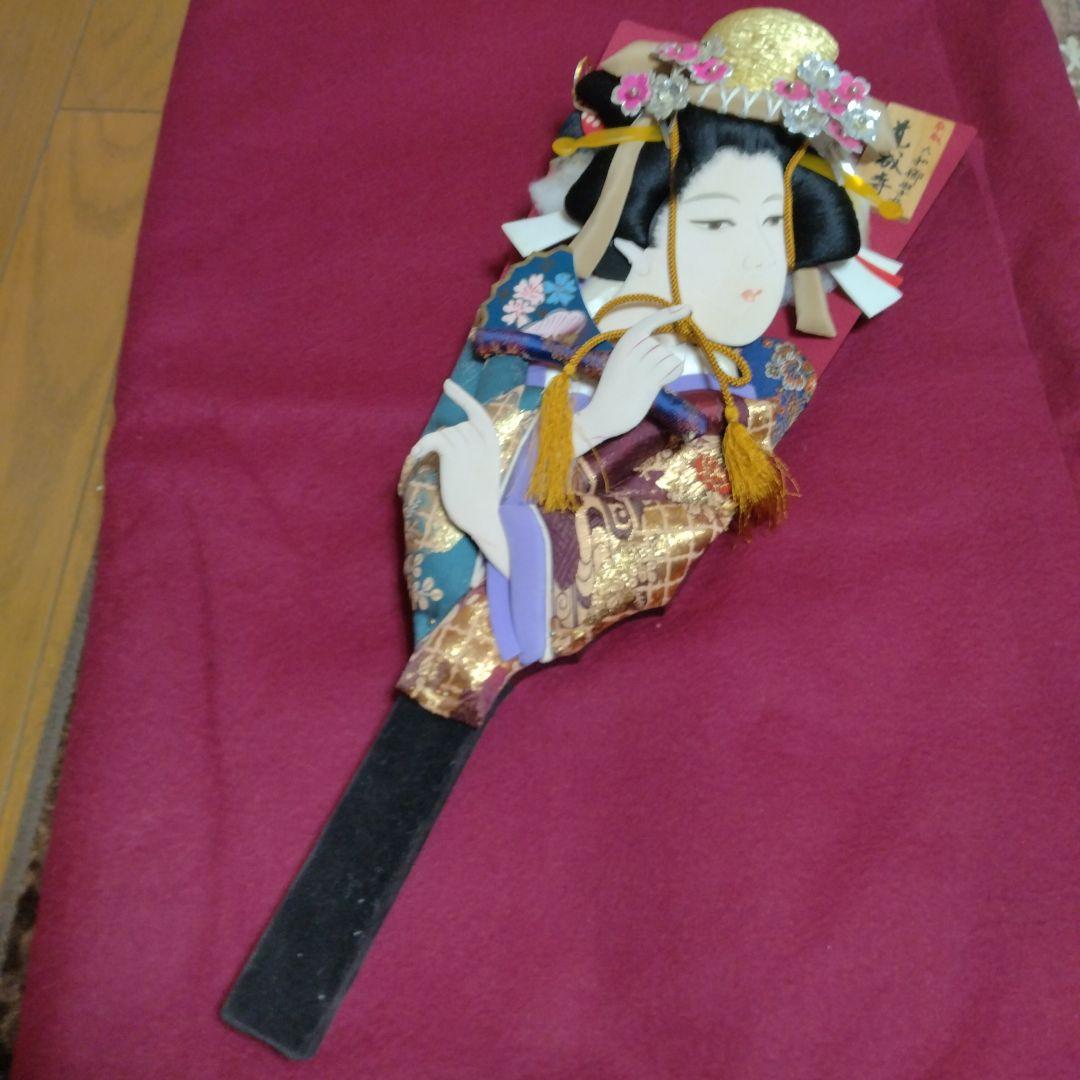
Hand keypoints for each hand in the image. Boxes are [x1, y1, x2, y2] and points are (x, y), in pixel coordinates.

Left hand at [408, 381, 510, 576]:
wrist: (481, 520)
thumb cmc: (480, 501)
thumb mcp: (484, 470)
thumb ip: (476, 451)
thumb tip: (454, 436)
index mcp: (493, 446)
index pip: (478, 414)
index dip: (462, 397)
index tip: (447, 384)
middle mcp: (483, 444)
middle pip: (458, 426)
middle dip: (446, 438)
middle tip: (434, 456)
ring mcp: (469, 450)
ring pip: (445, 433)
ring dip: (432, 444)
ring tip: (424, 459)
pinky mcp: (454, 457)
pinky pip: (435, 439)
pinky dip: (423, 445)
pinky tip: (417, 455)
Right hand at [573, 304, 687, 453]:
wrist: (602, 415)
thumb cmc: (612, 392)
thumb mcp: (621, 364)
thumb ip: (641, 351)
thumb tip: (672, 341)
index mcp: (623, 345)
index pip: (649, 323)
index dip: (670, 314)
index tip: (687, 308)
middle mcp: (632, 351)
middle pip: (661, 343)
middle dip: (662, 357)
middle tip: (648, 375)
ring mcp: (642, 365)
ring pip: (669, 355)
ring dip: (667, 368)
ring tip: (650, 382)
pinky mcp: (651, 380)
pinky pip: (674, 367)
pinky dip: (673, 374)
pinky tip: (660, 383)